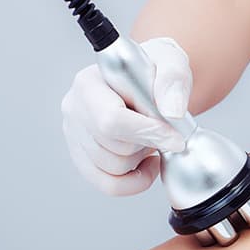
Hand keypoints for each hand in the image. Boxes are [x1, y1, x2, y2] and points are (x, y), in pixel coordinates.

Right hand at [61, 37, 191, 195]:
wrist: (148, 84)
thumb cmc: (155, 73)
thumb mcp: (170, 64)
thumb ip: (172, 80)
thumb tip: (171, 111)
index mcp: (89, 83)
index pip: (111, 120)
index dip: (147, 133)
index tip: (176, 138)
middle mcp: (74, 110)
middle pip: (114, 149)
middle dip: (147, 144)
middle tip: (161, 129)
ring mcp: (75, 137)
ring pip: (113, 169)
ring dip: (141, 158)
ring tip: (149, 137)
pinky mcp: (83, 159)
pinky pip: (109, 185)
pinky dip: (135, 181)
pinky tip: (148, 163)